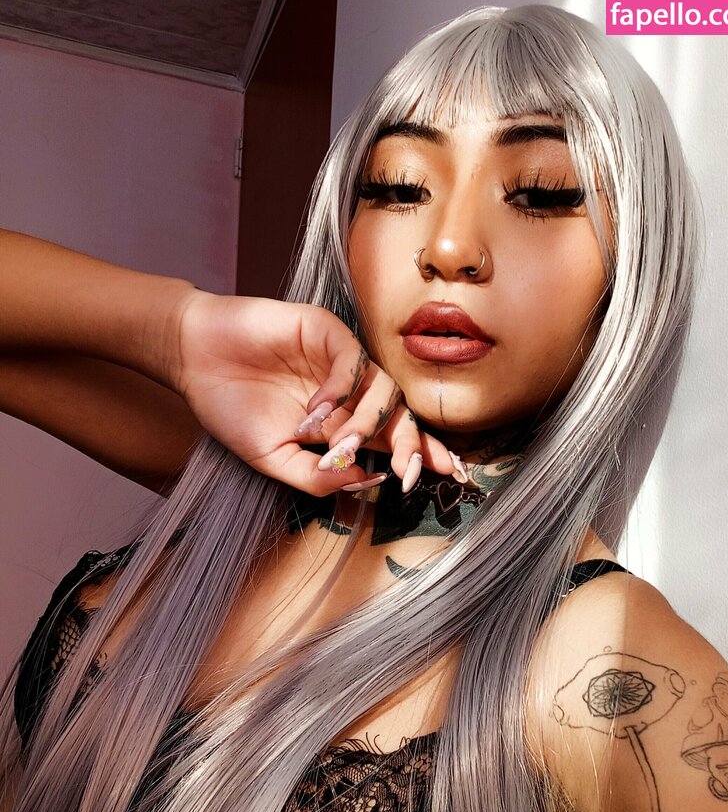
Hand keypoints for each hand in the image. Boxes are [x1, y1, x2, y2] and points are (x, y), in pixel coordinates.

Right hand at [170, 289, 458, 495]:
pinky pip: (352, 361)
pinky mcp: (326, 331)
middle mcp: (350, 392)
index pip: (393, 439)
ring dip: (366, 423)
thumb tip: (367, 481)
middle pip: (400, 415)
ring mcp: (340, 360)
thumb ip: (315, 477)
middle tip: (411, 467)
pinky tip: (316, 410)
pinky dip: (342, 389)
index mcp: (342, 423)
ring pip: (383, 389)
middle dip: (412, 443)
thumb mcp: (272, 459)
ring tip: (337, 444)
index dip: (421, 454)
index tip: (448, 476)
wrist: (194, 361)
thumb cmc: (230, 408)